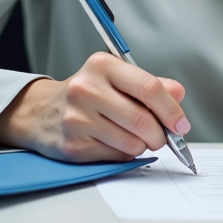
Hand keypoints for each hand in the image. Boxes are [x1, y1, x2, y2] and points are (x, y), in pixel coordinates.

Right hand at [0, 52, 189, 162]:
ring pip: (132, 143)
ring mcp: (77, 118)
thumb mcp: (116, 78)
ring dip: (143, 146)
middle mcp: (86, 89)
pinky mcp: (74, 145)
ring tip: (133, 136)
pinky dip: (124, 154)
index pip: (149, 88)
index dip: (171, 110)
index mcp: (102, 65)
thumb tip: (178, 95)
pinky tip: (112, 142)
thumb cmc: (86, 94)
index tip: (180, 124)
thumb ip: (150, 85)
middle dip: (160, 134)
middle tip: (161, 137)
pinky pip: (117, 156)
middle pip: (143, 120)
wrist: (41, 112)